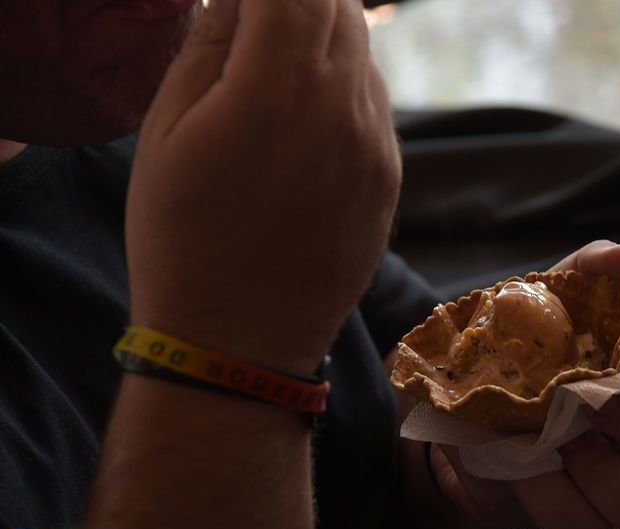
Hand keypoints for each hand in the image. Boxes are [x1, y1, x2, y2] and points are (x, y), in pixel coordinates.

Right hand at [126, 0, 400, 372]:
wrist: (240, 342)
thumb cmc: (182, 241)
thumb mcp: (165, 135)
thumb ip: (207, 48)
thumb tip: (235, 0)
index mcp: (279, 89)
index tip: (246, 3)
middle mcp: (344, 110)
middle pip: (339, 10)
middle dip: (298, 1)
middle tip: (259, 19)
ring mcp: (378, 148)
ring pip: (364, 56)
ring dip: (325, 42)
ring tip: (275, 73)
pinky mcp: (392, 181)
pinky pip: (376, 106)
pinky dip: (346, 89)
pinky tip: (306, 118)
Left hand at [431, 241, 619, 528]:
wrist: (462, 396)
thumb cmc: (529, 346)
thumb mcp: (550, 303)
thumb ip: (587, 275)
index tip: (596, 396)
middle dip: (611, 478)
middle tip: (565, 440)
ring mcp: (585, 499)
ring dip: (556, 495)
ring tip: (524, 453)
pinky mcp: (544, 516)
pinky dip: (520, 498)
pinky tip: (498, 464)